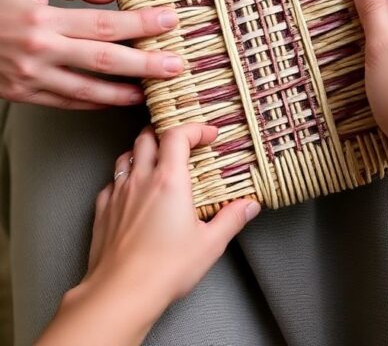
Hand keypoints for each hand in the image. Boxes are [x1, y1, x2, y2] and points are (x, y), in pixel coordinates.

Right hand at [0, 0, 183, 107]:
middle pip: (105, 59)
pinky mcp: (23, 93)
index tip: (169, 21)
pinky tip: (118, 100)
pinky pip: (67, 102)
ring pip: (89, 90)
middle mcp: (40, 50)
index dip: (142, 23)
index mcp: (43, 18)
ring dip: (125, 92)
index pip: (105, 23)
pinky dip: (96, 103)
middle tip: (176, 65)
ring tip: (154, 90)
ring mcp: (31, 76)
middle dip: (146, 64)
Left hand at [81, 124, 258, 304]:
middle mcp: (141, 181)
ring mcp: (118, 194)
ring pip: (126, 156)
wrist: (121, 292)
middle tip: (182, 142)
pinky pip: (111, 183)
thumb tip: (249, 205)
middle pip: (147, 137)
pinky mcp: (103, 212)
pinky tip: (133, 192)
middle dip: (166, 133)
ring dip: (143, 152)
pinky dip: (124, 178)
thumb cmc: (165, 268)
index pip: (178, 135)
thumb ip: (232, 218)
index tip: (209, 135)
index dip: (195, 129)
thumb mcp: (211, 243)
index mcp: (170, 181)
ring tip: (157, 162)